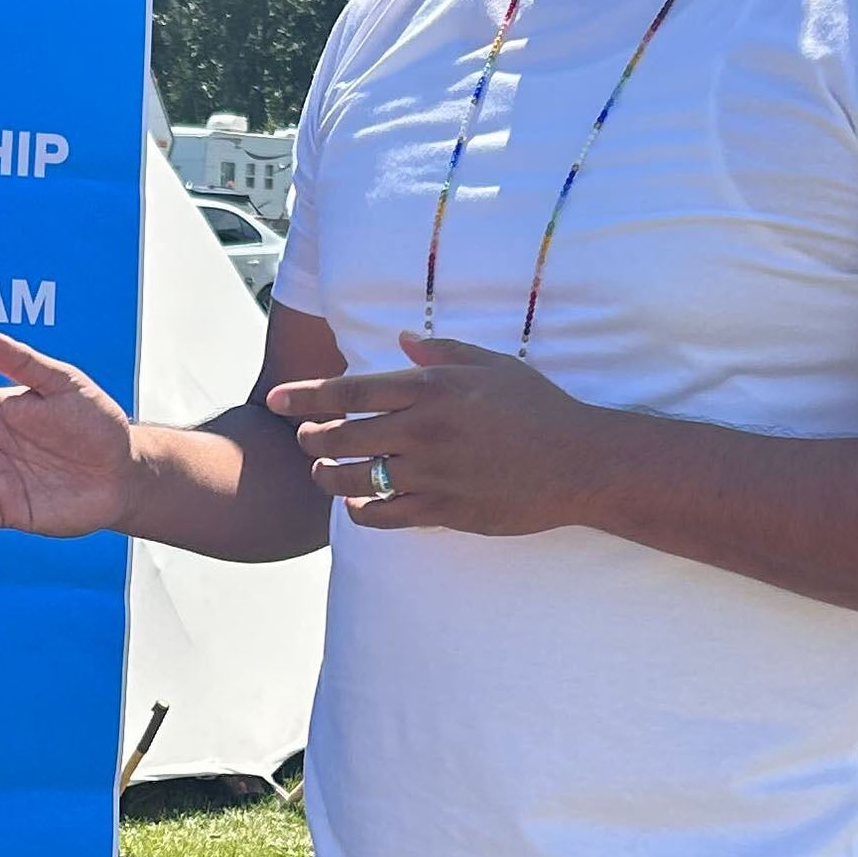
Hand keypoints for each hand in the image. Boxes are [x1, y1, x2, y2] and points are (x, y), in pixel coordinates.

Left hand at [266, 333, 611, 534]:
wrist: (580, 463)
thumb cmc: (539, 408)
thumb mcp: (493, 365)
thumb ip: (441, 351)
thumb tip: (400, 340)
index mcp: (433, 389)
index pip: (350, 391)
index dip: (305, 397)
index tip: (277, 401)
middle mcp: (425, 431)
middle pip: (340, 438)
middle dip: (312, 439)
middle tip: (307, 439)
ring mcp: (432, 474)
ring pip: (354, 480)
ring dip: (328, 478)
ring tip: (324, 473)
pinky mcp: (444, 511)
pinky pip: (383, 516)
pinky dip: (360, 512)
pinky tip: (357, 504)